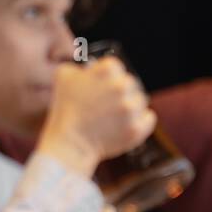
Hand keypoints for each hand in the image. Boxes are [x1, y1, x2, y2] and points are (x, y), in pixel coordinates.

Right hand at [34, 54, 155, 179]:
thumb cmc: (65, 111)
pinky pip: (148, 118)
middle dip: (119, 94)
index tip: (99, 89)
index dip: (106, 79)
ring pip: (139, 101)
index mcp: (107, 70)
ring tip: (112, 119)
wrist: (70, 144)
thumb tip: (86, 68)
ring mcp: (130, 108)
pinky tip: (124, 125)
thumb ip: (77, 66)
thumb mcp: (63, 78)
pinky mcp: (137, 128)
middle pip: (130, 84)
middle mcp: (122, 85)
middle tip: (105, 106)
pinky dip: (140, 122)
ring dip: (129, 107)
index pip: (116, 68)